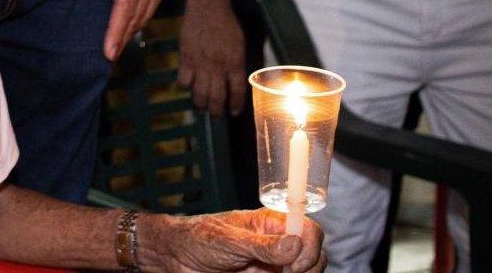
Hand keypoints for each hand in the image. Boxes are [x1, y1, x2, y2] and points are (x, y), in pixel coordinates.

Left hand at [96, 0, 188, 58]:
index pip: (125, 3)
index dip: (116, 28)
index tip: (108, 49)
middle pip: (137, 14)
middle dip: (122, 37)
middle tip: (107, 58)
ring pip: (147, 12)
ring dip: (131, 31)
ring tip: (116, 48)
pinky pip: (153, 3)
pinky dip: (141, 18)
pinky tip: (130, 27)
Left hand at [143, 208, 325, 272]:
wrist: (176, 258)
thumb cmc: (198, 238)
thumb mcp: (229, 240)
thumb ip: (262, 245)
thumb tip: (295, 243)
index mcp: (271, 224)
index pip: (308, 228)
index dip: (310, 245)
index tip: (295, 263)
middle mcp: (277, 244)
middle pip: (315, 254)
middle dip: (308, 266)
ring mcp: (273, 265)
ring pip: (306, 272)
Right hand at [179, 0, 245, 114]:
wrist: (208, 7)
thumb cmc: (227, 24)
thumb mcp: (239, 45)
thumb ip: (236, 65)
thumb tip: (233, 82)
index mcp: (235, 63)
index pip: (237, 92)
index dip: (236, 106)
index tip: (234, 112)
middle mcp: (218, 68)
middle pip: (216, 98)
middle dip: (217, 111)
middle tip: (216, 114)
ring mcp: (200, 64)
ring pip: (199, 94)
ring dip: (201, 104)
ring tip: (202, 105)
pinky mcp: (186, 59)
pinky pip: (184, 81)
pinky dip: (186, 86)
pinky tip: (189, 84)